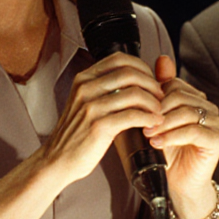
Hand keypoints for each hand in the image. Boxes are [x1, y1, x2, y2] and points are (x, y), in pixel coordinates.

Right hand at [44, 52, 164, 187]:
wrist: (57, 159)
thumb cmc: (76, 133)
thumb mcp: (84, 102)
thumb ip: (104, 88)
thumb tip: (134, 80)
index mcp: (84, 79)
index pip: (120, 59)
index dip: (142, 67)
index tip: (151, 80)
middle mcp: (86, 88)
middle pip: (130, 73)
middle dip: (152, 84)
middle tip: (160, 96)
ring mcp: (91, 107)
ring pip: (134, 94)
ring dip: (154, 103)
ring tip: (159, 112)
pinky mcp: (99, 126)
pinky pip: (133, 115)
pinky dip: (149, 118)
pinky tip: (153, 123)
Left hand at [145, 55, 218, 218]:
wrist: (179, 183)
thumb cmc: (168, 152)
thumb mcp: (158, 120)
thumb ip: (159, 94)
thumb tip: (162, 59)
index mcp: (194, 98)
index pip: (174, 85)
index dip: (154, 97)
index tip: (139, 109)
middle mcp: (208, 107)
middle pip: (180, 97)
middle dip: (158, 110)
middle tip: (142, 123)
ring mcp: (215, 122)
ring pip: (186, 112)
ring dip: (164, 124)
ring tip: (149, 134)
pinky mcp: (217, 139)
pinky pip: (194, 131)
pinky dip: (173, 136)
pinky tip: (159, 143)